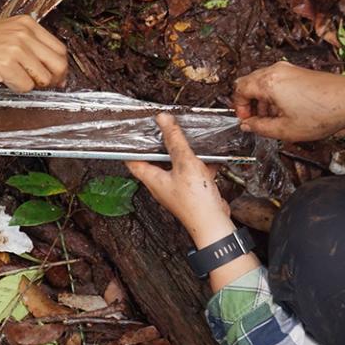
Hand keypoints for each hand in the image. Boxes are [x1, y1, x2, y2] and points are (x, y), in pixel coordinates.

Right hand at [0, 16, 67, 92]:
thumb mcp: (5, 33)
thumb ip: (28, 46)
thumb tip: (51, 70)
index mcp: (27, 24)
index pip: (60, 48)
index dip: (59, 67)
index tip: (54, 77)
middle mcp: (24, 33)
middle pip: (58, 64)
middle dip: (53, 79)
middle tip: (39, 84)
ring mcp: (16, 48)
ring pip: (44, 78)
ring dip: (31, 84)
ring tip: (13, 78)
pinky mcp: (6, 63)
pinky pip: (26, 86)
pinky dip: (16, 88)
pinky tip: (3, 79)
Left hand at [126, 113, 233, 246]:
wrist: (214, 224)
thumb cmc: (195, 202)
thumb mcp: (184, 163)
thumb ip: (174, 140)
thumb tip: (163, 120)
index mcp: (152, 179)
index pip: (133, 161)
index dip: (130, 146)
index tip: (132, 133)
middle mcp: (162, 184)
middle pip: (156, 161)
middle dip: (161, 145)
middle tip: (164, 130)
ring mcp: (177, 188)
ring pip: (177, 166)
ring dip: (184, 154)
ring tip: (188, 140)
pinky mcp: (193, 191)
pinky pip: (194, 173)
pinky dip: (201, 164)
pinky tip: (210, 158)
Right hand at [232, 63, 344, 140]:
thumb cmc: (322, 113)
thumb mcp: (285, 129)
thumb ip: (260, 128)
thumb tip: (247, 125)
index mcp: (268, 83)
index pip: (239, 89)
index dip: (239, 108)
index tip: (247, 121)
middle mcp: (276, 71)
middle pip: (249, 82)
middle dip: (249, 103)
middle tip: (257, 121)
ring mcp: (288, 69)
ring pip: (263, 82)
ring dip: (262, 100)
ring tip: (273, 119)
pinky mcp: (298, 72)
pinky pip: (277, 81)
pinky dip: (274, 95)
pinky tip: (286, 111)